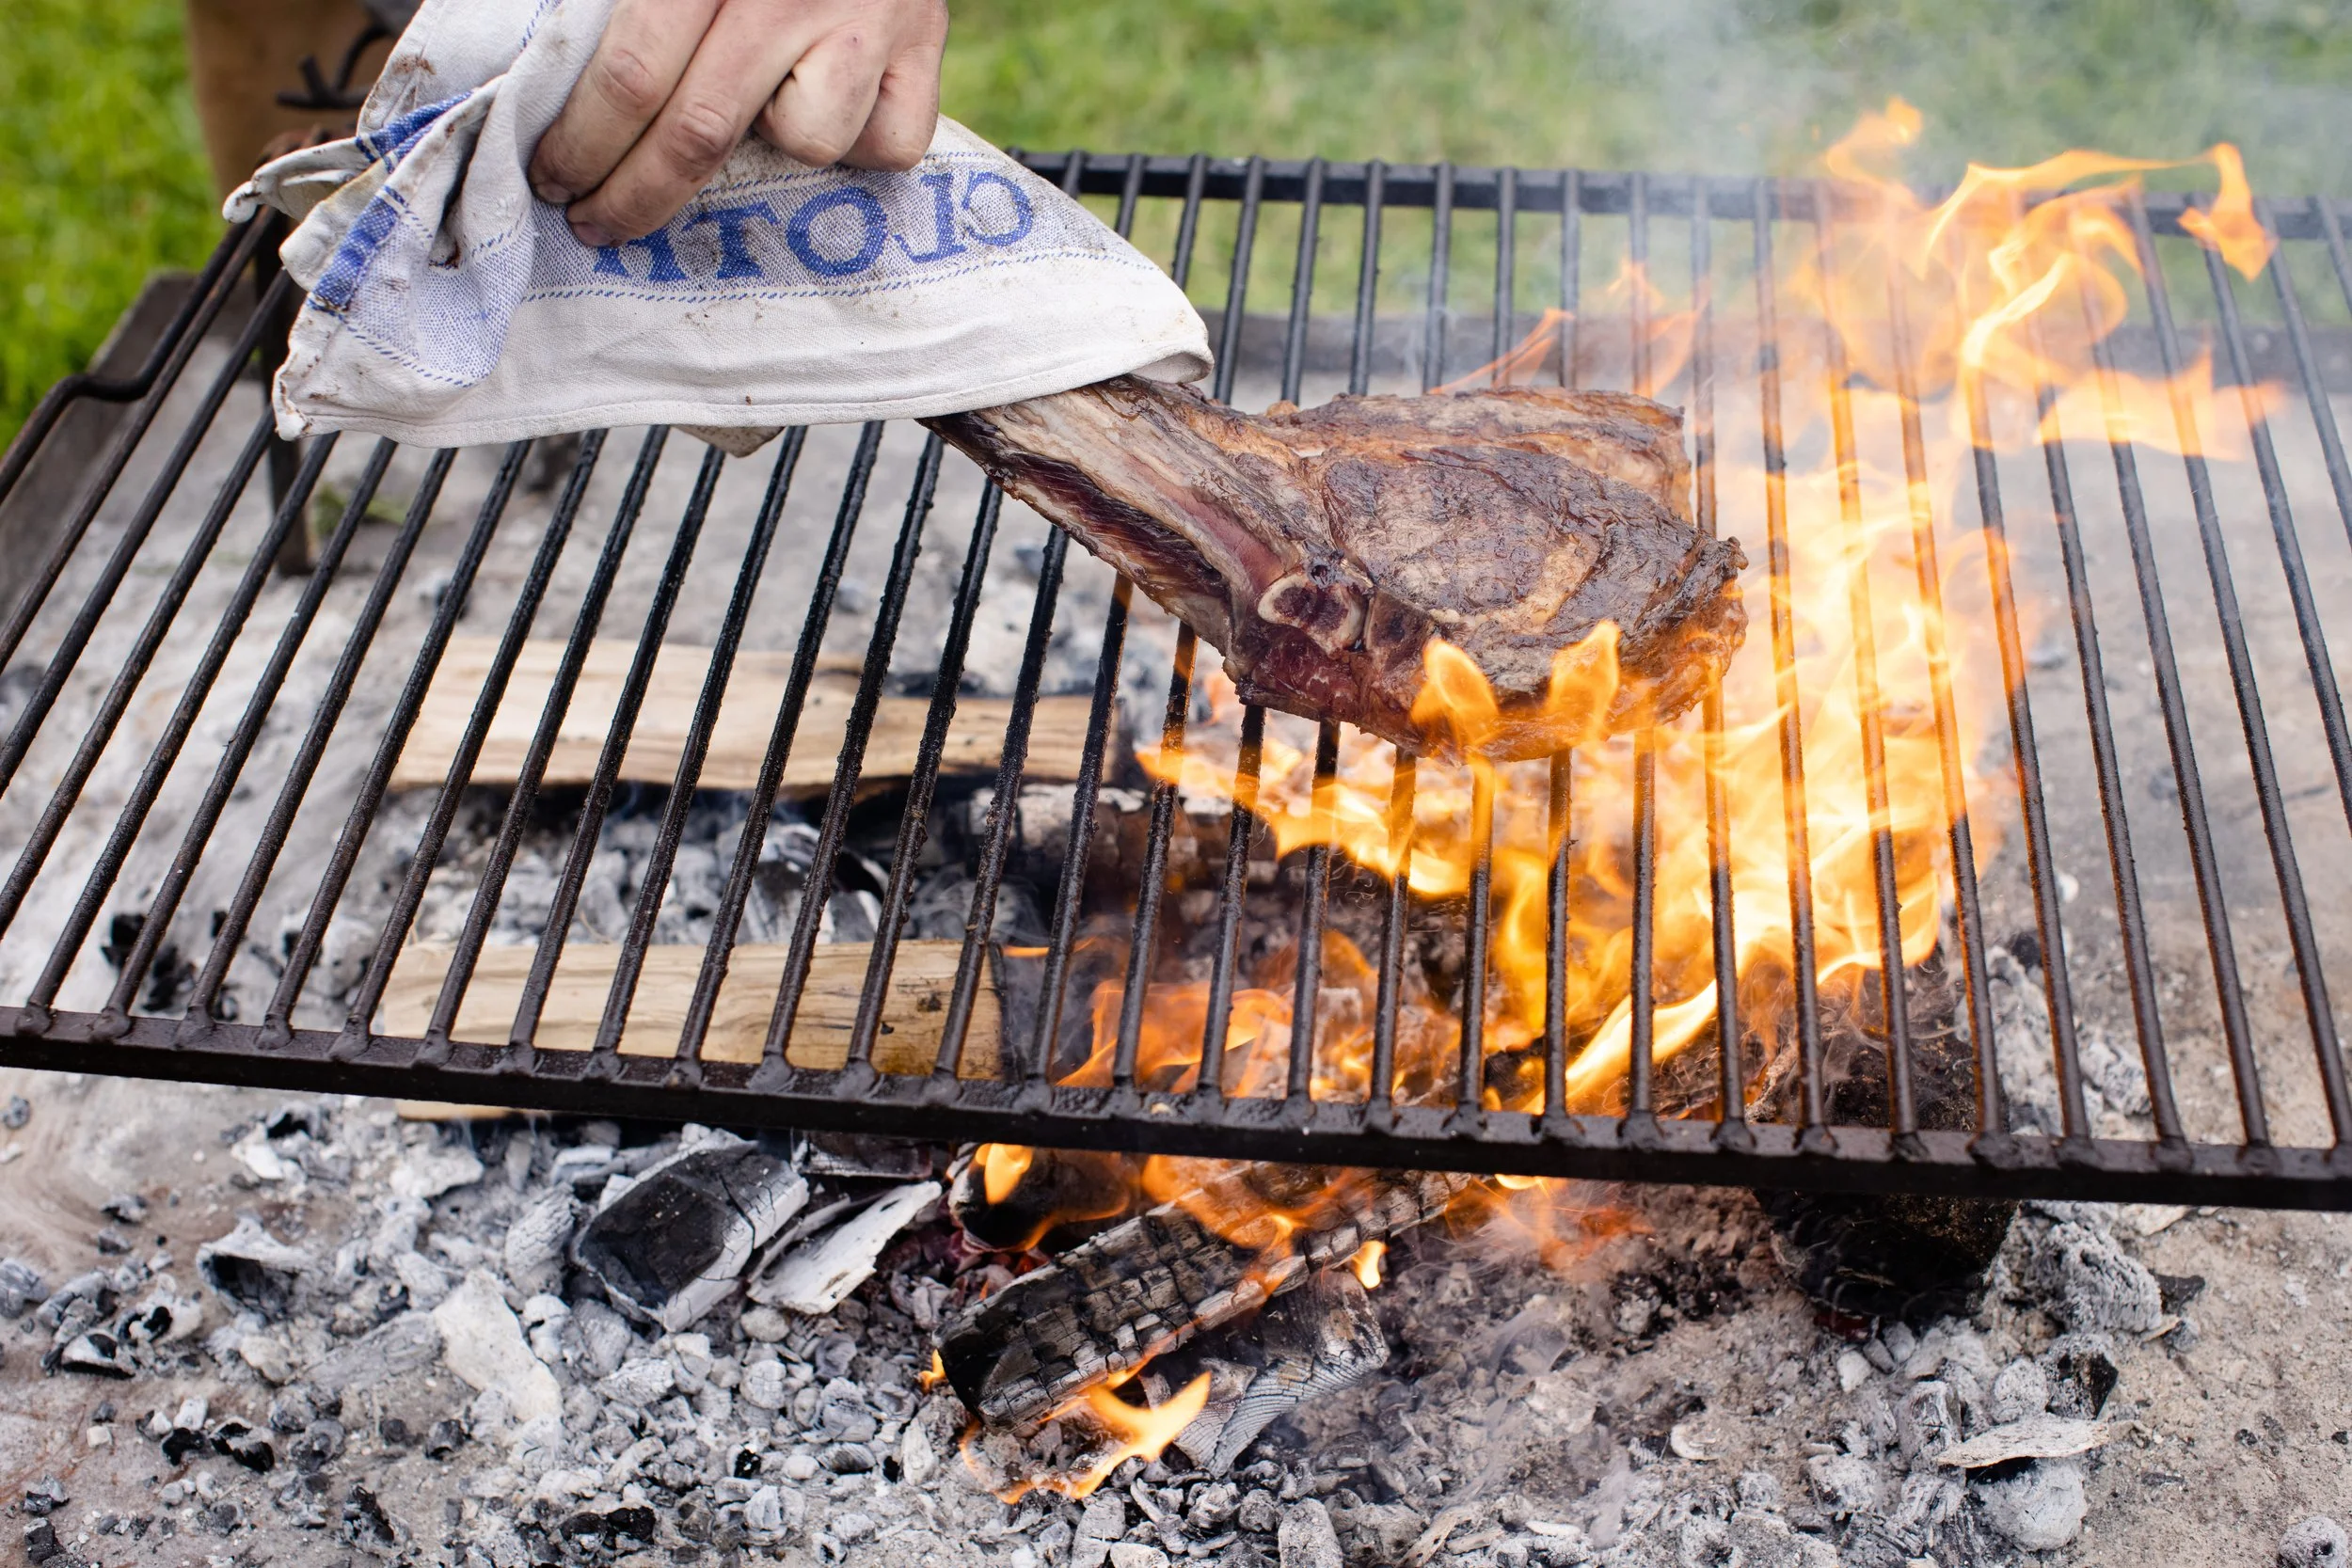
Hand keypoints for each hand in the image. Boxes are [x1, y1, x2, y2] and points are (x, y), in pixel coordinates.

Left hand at [527, 0, 948, 247]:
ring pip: (804, 143)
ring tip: (762, 100)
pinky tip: (837, 98)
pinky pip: (885, 145)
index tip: (554, 180)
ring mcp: (868, 23)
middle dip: (636, 195)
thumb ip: (629, 1)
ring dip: (771, 143)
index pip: (633, 75)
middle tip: (596, 221)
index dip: (583, 142)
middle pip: (700, 133)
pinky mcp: (927, 48)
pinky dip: (857, 142)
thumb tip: (557, 83)